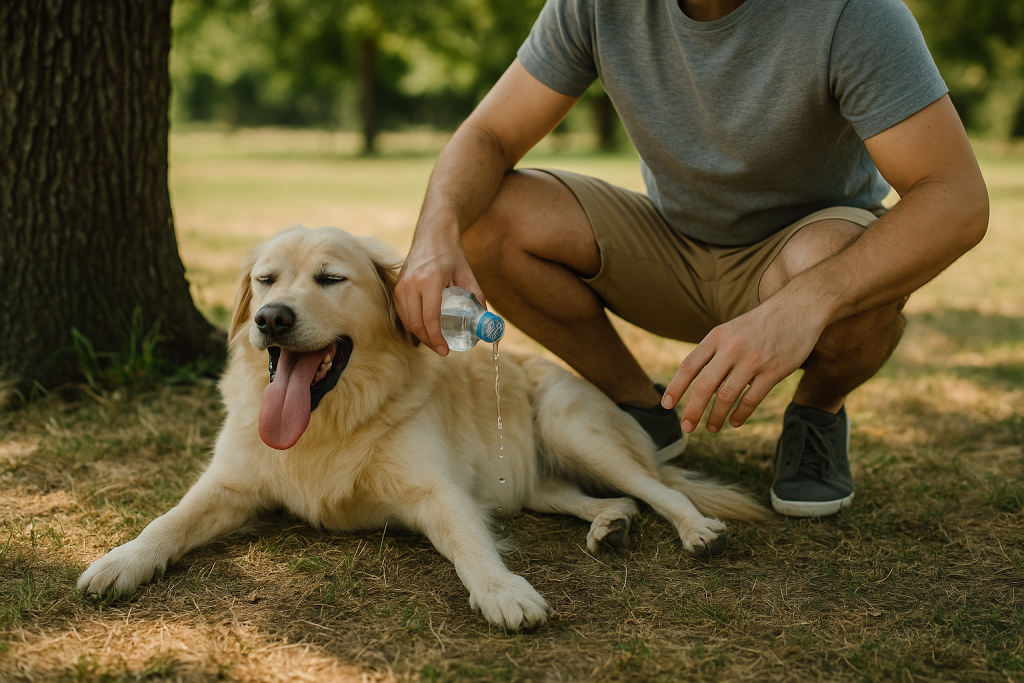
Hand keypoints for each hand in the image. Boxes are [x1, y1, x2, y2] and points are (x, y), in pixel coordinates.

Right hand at [395, 228, 485, 355]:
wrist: (432, 234)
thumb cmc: (451, 254)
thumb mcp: (468, 274)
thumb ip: (477, 297)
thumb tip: (484, 321)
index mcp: (430, 280)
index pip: (429, 318)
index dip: (436, 338)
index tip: (444, 350)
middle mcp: (411, 283)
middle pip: (415, 323)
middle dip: (428, 341)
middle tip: (442, 349)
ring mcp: (401, 284)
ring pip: (406, 320)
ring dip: (419, 335)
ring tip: (434, 341)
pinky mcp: (397, 286)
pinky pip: (402, 312)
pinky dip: (412, 324)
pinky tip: (423, 329)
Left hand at [661, 294, 827, 432]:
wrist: (798, 307)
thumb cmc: (760, 323)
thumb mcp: (731, 329)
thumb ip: (714, 352)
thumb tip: (698, 385)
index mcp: (717, 336)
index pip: (689, 366)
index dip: (675, 387)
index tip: (666, 405)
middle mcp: (732, 348)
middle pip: (704, 386)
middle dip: (692, 410)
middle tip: (686, 427)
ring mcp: (753, 360)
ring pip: (726, 397)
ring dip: (716, 417)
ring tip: (711, 428)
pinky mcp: (774, 370)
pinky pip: (752, 399)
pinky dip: (740, 414)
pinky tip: (734, 422)